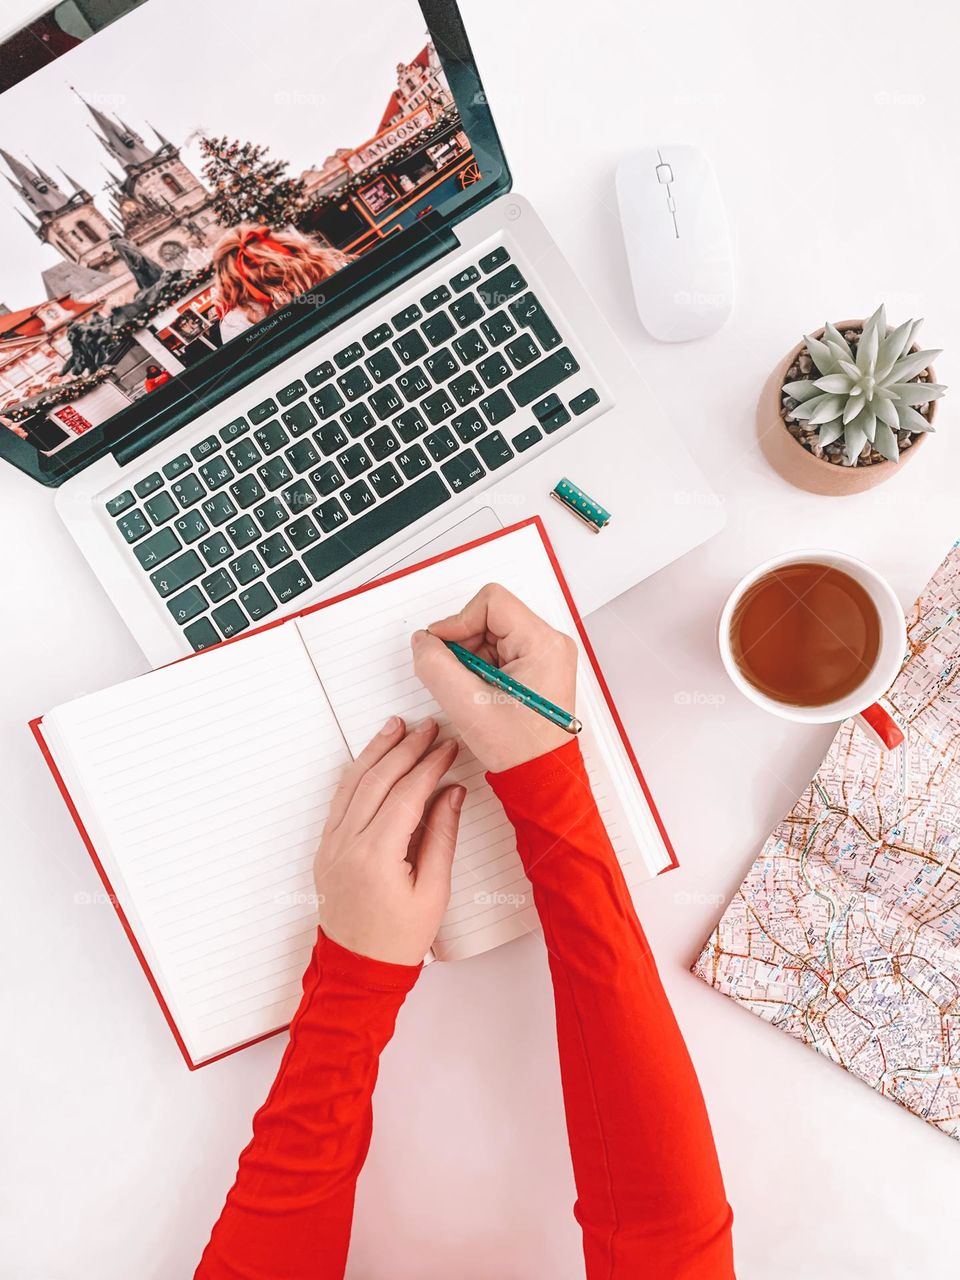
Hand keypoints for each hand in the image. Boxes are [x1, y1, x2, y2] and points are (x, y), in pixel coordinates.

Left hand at [314, 717, 463, 965]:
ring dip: (376, 752)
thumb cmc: (399, 939)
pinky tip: (372, 758)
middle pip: (378, 781)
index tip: (449, 747)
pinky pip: (340, 800)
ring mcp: (332, 845)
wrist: (358, 968)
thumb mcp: (433, 892)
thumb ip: (441, 837)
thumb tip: (452, 792)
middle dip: (405, 749)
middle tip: (429, 727)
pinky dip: (357, 773)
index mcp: (376, 857)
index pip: (406, 795)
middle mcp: (347, 845)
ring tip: (396, 726)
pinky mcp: (326, 848)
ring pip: (352, 784)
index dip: (430, 766)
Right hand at [411, 583, 577, 772]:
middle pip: (489, 617)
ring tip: (473, 691)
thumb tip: (423, 641)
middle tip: (458, 678)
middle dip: (464, 645)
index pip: (491, 602)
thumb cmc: (520, 750)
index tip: (441, 647)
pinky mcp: (536, 666)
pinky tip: (481, 693)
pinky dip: (480, 668)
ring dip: (471, 659)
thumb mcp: (467, 706)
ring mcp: (544, 655)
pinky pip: (498, 651)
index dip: (457, 621)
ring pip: (491, 634)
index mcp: (543, 644)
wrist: (541, 777)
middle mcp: (549, 643)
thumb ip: (436, 666)